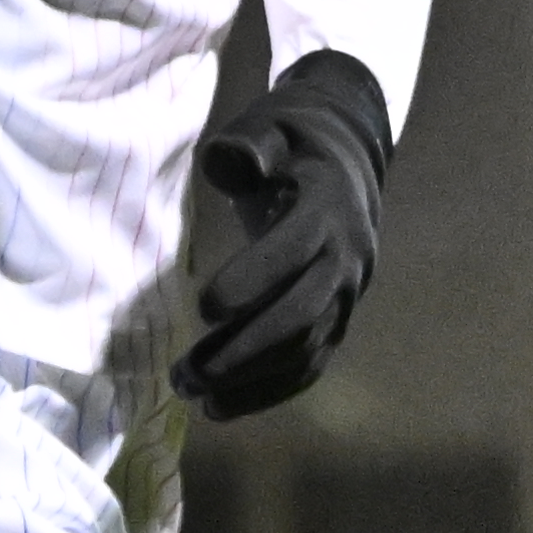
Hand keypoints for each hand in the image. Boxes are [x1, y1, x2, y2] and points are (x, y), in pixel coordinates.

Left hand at [179, 53, 392, 420]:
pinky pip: (309, 365)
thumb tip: (227, 161)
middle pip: (301, 315)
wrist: (348, 156)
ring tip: (190, 393)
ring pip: (305, 349)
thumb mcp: (271, 125)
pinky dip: (268, 392)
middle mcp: (346, 258)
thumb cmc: (293, 140)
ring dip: (249, 378)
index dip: (254, 279)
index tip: (201, 306)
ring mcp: (346, 295)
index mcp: (328, 206)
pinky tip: (219, 407)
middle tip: (184, 373)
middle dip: (243, 349)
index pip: (296, 249)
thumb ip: (249, 144)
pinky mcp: (336, 319)